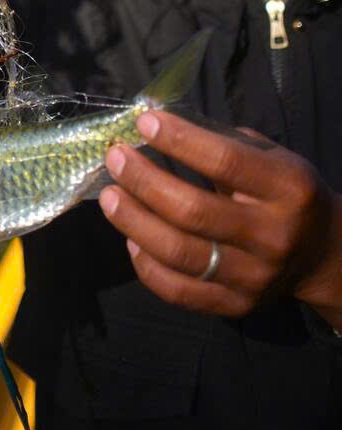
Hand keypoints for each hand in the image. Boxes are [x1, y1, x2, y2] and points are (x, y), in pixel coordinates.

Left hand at [99, 110, 341, 324]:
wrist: (321, 254)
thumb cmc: (283, 191)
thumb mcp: (269, 157)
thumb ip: (220, 142)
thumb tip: (155, 125)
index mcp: (287, 188)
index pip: (226, 162)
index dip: (180, 140)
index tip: (144, 122)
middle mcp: (273, 236)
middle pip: (193, 212)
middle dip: (144, 181)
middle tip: (115, 158)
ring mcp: (255, 277)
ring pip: (180, 254)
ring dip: (134, 222)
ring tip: (109, 196)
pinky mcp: (237, 307)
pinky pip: (179, 291)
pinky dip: (147, 266)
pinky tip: (131, 240)